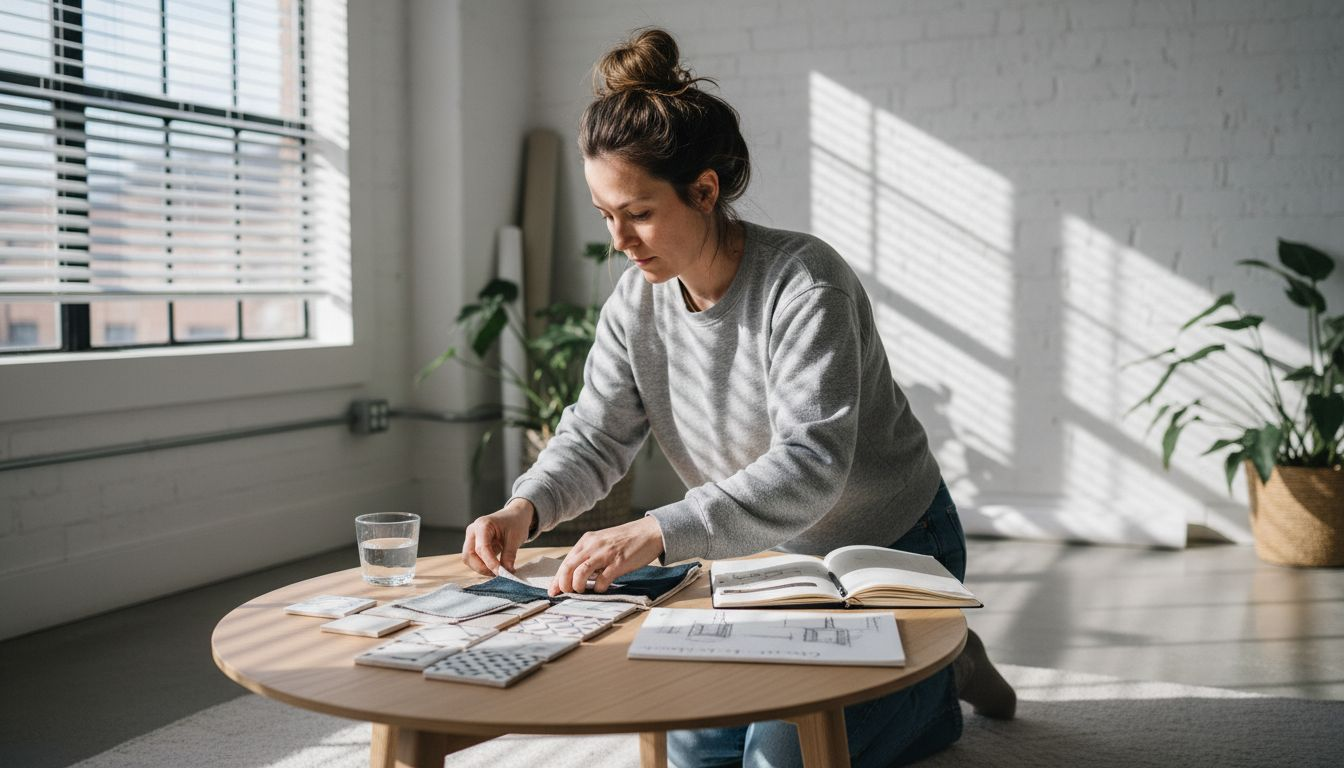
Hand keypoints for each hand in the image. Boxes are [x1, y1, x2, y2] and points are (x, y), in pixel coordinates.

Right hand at [462, 498, 533, 576]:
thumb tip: (506, 572)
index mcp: (483, 525)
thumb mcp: (516, 538)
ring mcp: (472, 537)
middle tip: (498, 574)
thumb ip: (509, 555)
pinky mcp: (474, 544)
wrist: (516, 515)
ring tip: (498, 571)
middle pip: (469, 555)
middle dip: (482, 567)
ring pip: (469, 559)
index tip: (501, 573)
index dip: (490, 563)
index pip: (482, 549)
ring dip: (481, 568)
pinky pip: (473, 558)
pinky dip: (483, 565)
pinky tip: (495, 568)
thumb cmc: (515, 522)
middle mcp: (473, 531)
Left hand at [548, 516, 664, 596]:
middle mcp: (593, 546)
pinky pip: (602, 580)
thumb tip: (577, 576)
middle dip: (563, 584)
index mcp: (587, 541)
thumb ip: (590, 555)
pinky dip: (598, 588)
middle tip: (565, 594)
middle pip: (568, 567)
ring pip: (580, 573)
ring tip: (582, 592)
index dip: (557, 579)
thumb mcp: (603, 542)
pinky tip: (601, 589)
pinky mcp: (618, 562)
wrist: (649, 531)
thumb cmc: (626, 540)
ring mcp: (605, 554)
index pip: (565, 562)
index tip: (553, 591)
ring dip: (577, 586)